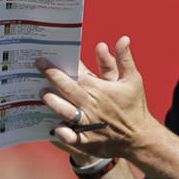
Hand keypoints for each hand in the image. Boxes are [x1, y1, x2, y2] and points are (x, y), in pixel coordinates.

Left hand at [36, 36, 156, 159]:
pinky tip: (51, 126)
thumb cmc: (133, 105)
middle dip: (52, 76)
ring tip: (42, 94)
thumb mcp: (132, 80)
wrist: (140, 136)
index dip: (65, 63)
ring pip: (66, 111)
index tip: (51, 55)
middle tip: (38, 64)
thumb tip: (123, 38)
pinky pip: (70, 137)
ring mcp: (88, 123)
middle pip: (68, 88)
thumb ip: (124, 59)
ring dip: (53, 102)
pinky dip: (61, 133)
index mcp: (100, 89)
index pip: (79, 73)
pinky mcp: (87, 140)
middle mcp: (92, 105)